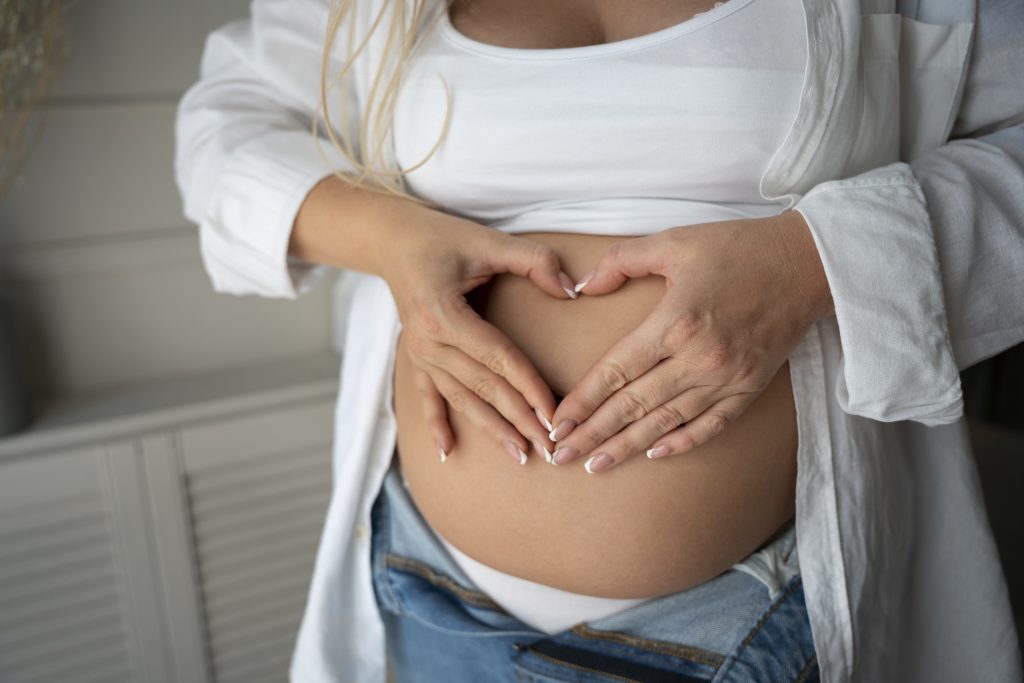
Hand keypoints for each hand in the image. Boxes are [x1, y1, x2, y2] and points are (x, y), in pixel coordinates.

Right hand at [379, 208, 575, 464]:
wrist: (389, 239)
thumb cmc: (440, 236)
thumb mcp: (488, 239)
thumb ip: (534, 260)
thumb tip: (571, 289)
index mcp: (443, 314)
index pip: (498, 357)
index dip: (529, 386)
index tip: (555, 412)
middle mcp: (427, 340)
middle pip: (483, 386)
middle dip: (519, 418)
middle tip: (551, 448)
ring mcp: (418, 353)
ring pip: (461, 398)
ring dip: (491, 429)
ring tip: (521, 454)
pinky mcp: (414, 357)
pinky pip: (426, 397)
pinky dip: (436, 425)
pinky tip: (447, 453)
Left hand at [546, 210, 832, 471]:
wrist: (808, 263)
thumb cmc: (738, 247)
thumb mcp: (673, 241)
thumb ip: (622, 261)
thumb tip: (582, 286)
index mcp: (675, 322)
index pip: (616, 372)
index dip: (583, 401)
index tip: (557, 423)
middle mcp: (698, 358)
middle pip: (633, 406)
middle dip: (593, 434)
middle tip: (560, 456)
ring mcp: (726, 378)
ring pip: (666, 422)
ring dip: (627, 447)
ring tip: (595, 466)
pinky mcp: (749, 387)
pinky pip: (710, 424)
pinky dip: (682, 442)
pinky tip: (655, 454)